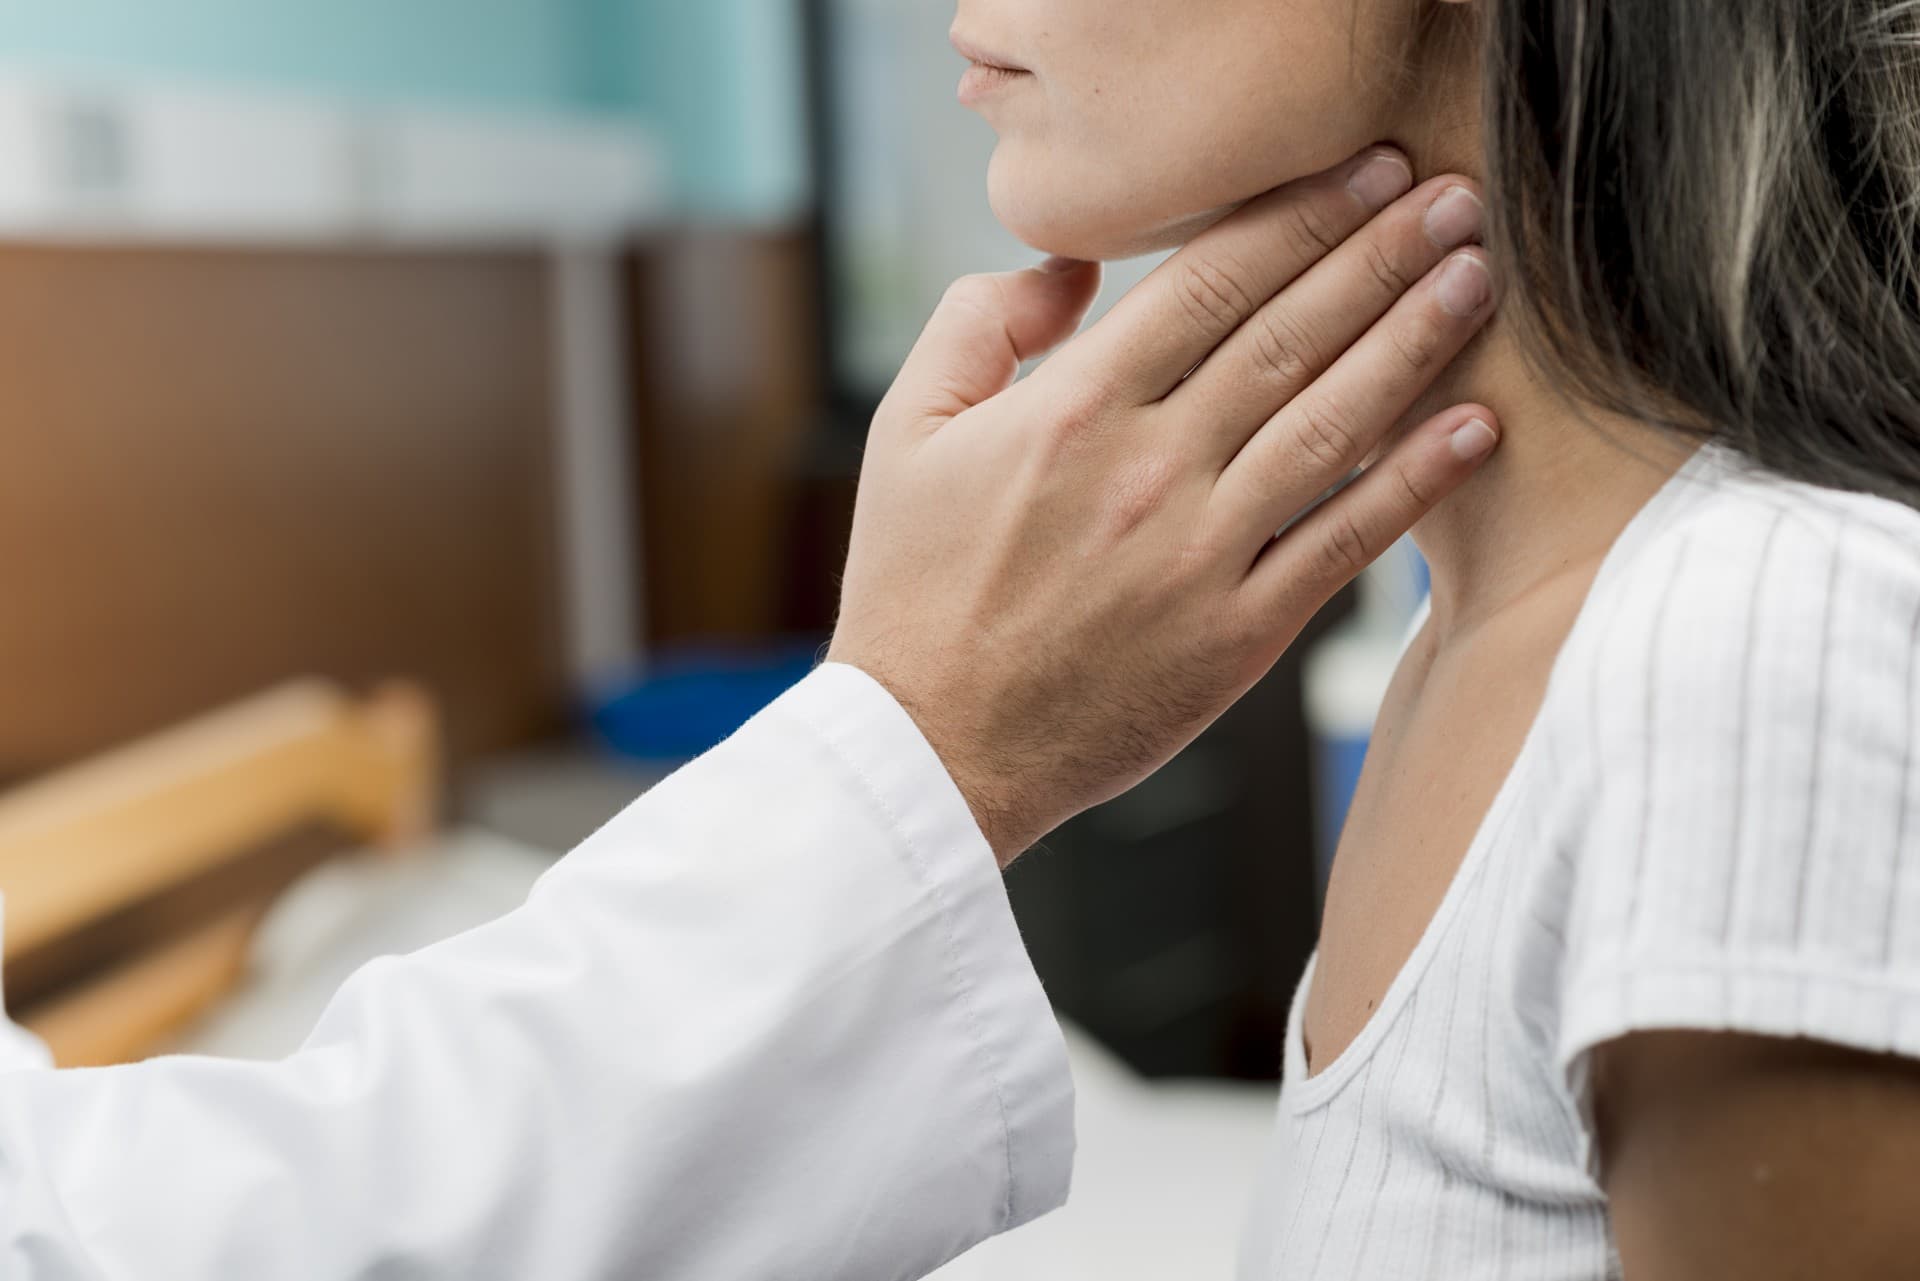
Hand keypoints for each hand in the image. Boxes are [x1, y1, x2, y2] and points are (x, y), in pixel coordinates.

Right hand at [828, 148, 1501, 864]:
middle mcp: (1150, 470)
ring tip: (1477, 279)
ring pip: (1333, 425)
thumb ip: (979, 323)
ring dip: (1415, 343)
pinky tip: (1472, 427)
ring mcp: (1201, 556)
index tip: (1365, 169)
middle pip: (1290, 336)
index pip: (1211, 282)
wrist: (933, 747)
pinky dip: (1414, 483)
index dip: (1301, 215)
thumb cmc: (914, 589)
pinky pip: (1343, 545)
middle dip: (1382, 254)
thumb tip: (1068, 266)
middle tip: (1453, 197)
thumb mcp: (906, 432)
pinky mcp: (1238, 637)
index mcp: (1071, 410)